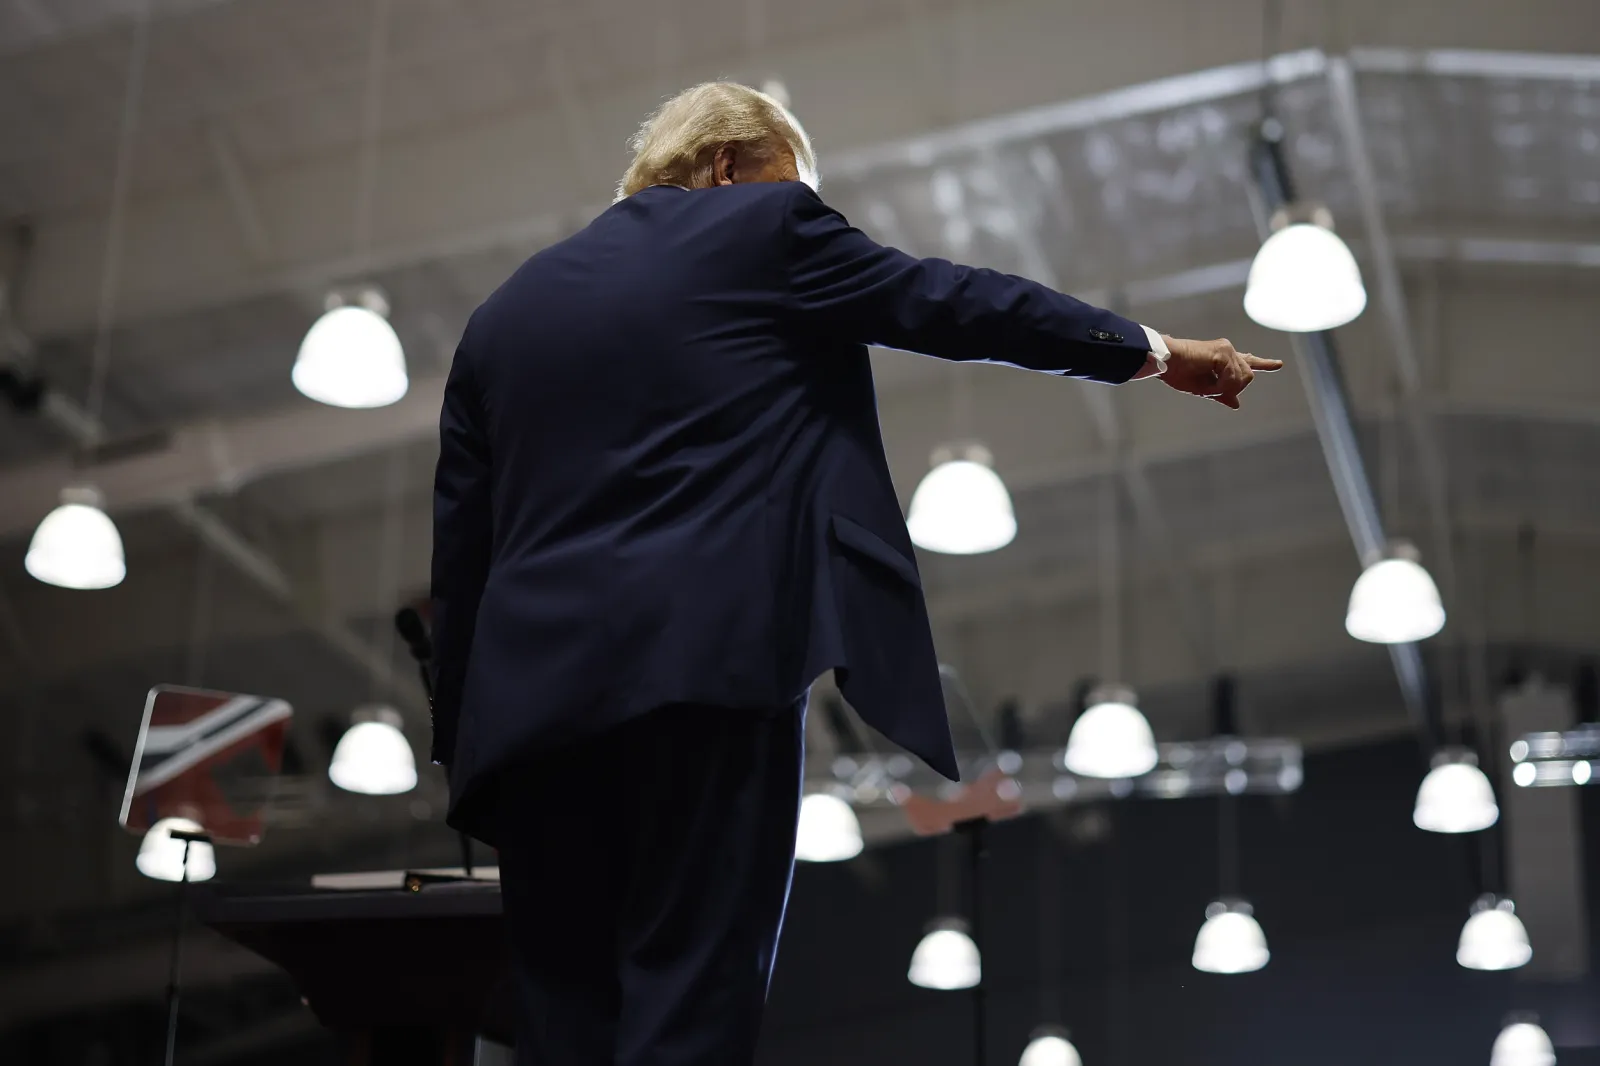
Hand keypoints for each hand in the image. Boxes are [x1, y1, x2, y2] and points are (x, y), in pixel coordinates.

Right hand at [1158, 336, 1282, 409]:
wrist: (1167, 363)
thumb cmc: (1179, 373)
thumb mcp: (1204, 389)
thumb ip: (1223, 394)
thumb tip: (1237, 404)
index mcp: (1224, 359)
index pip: (1248, 362)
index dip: (1264, 364)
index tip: (1279, 364)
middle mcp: (1229, 352)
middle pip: (1247, 378)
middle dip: (1231, 389)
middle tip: (1210, 390)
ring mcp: (1227, 350)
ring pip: (1241, 379)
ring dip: (1223, 388)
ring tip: (1205, 384)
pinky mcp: (1223, 352)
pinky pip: (1232, 378)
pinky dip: (1219, 385)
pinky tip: (1206, 381)